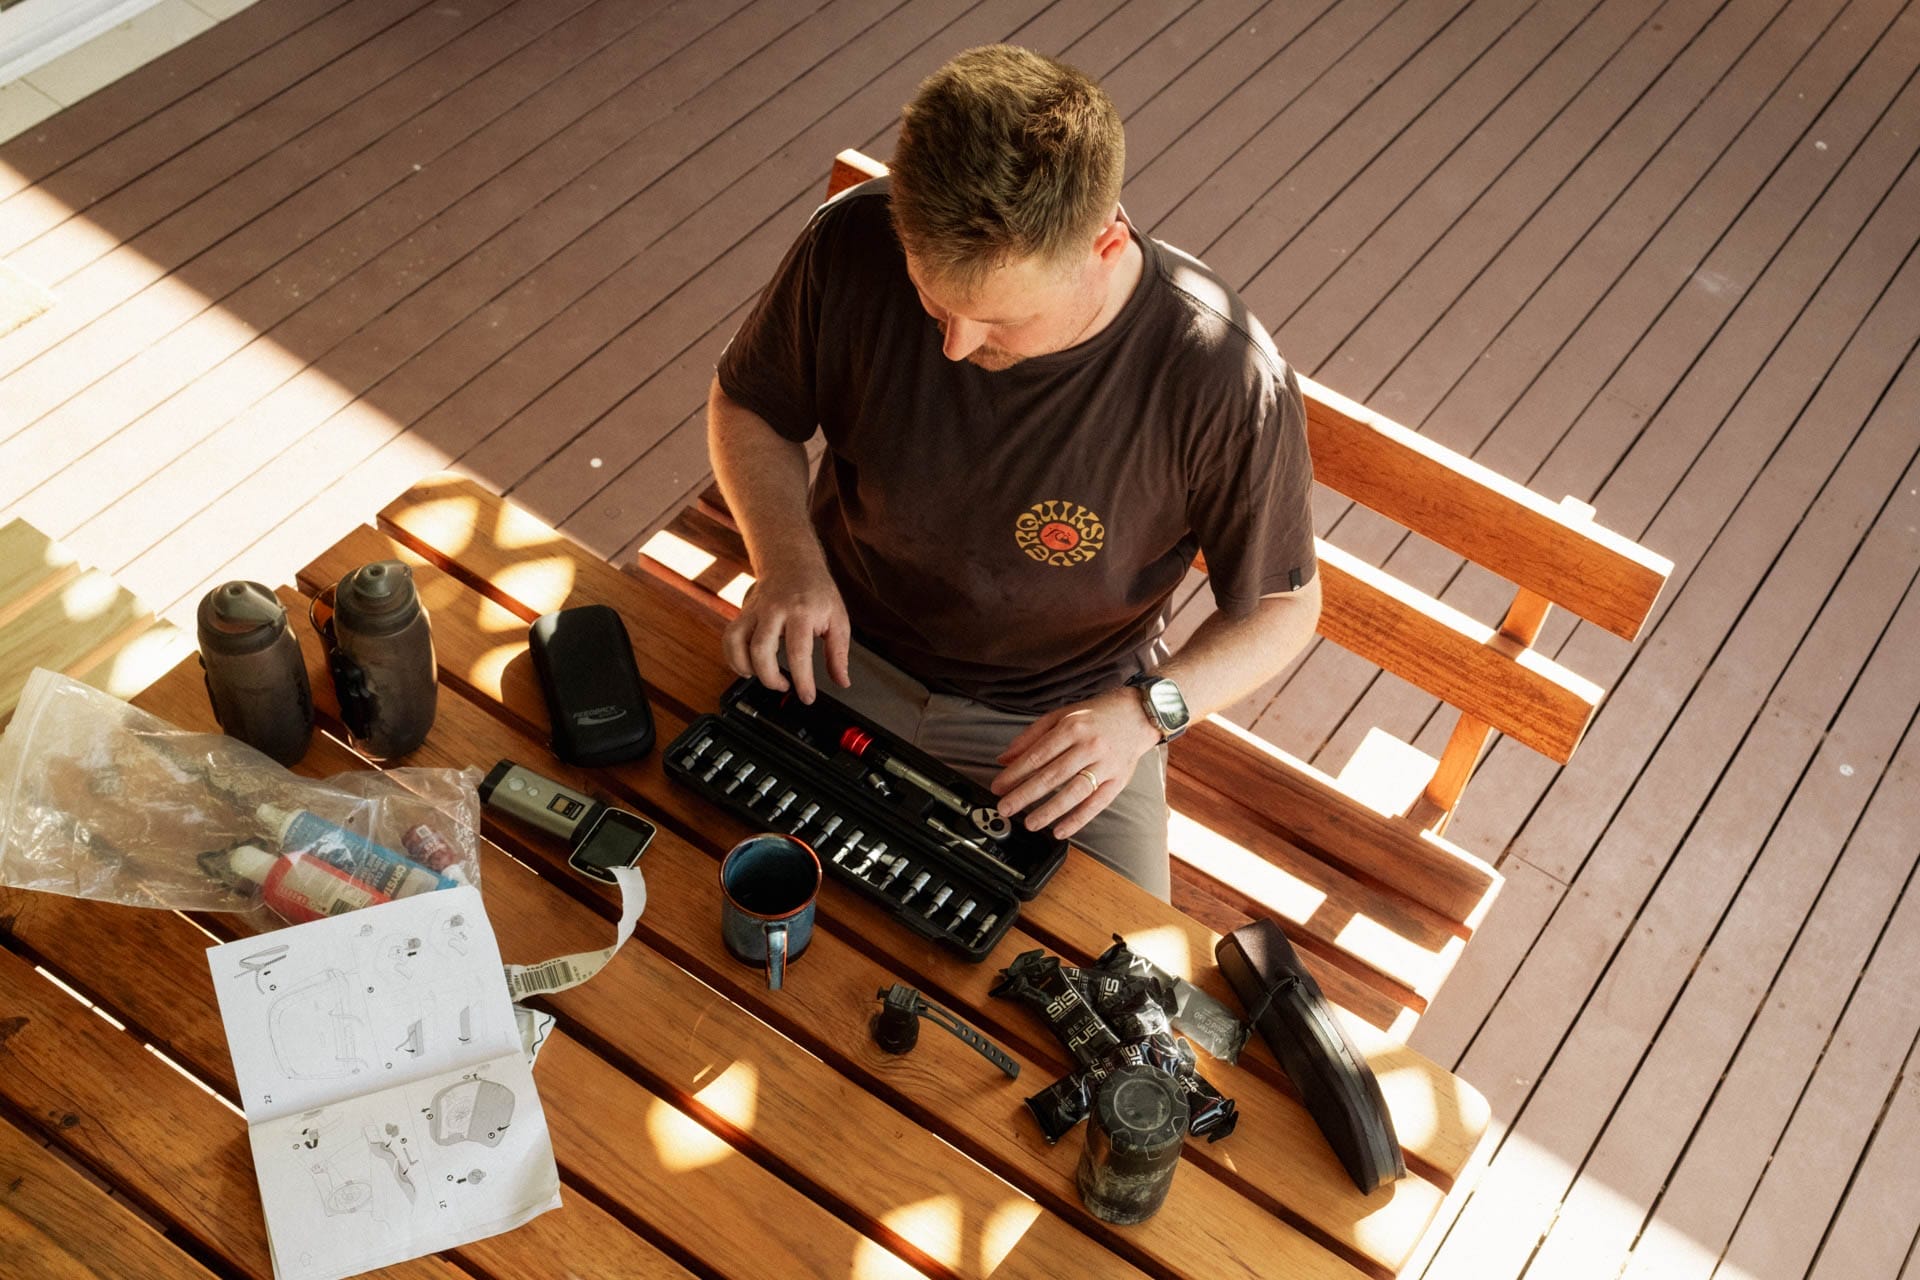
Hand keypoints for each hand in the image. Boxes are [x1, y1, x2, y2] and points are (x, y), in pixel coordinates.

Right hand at [721, 561, 850, 702]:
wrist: (792, 561)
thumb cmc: (816, 591)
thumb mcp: (838, 618)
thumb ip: (838, 653)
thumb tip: (842, 681)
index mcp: (802, 612)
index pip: (799, 652)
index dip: (802, 680)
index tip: (807, 697)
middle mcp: (774, 611)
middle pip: (761, 650)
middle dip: (769, 678)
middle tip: (785, 686)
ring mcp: (754, 611)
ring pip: (737, 643)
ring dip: (746, 668)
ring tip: (763, 676)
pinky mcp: (742, 613)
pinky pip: (729, 638)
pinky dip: (733, 658)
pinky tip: (747, 667)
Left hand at [989, 688, 1159, 839]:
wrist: (1138, 714)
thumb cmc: (1096, 716)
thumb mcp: (1060, 716)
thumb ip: (1031, 736)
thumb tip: (1005, 758)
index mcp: (1071, 727)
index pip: (1038, 755)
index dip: (1015, 773)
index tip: (998, 787)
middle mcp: (1088, 746)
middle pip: (1052, 775)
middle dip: (1025, 795)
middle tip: (1006, 808)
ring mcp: (1105, 764)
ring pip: (1073, 792)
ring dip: (1049, 810)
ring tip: (1030, 823)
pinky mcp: (1118, 780)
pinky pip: (1096, 804)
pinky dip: (1078, 819)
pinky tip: (1060, 830)